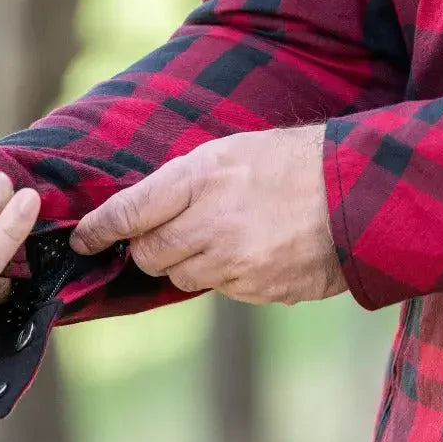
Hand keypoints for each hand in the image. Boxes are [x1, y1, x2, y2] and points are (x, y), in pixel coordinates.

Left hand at [71, 125, 344, 305]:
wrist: (359, 192)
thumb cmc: (294, 161)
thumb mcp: (235, 151)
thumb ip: (186, 182)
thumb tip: (144, 214)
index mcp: (202, 178)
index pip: (129, 212)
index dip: (100, 228)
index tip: (83, 237)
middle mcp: (212, 224)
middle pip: (150, 255)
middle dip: (149, 248)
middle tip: (165, 233)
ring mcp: (236, 263)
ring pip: (183, 278)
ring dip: (190, 262)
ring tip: (224, 234)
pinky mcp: (259, 290)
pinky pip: (224, 289)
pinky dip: (229, 274)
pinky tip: (256, 249)